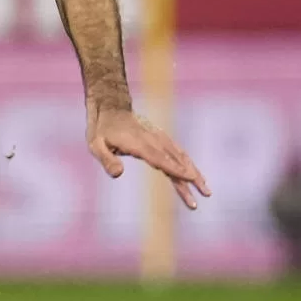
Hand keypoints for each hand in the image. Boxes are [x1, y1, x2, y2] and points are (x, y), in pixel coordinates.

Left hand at [87, 106, 211, 209]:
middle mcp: (153, 141)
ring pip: (181, 157)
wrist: (110, 107)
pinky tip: (194, 175)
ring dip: (194, 173)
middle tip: (206, 194)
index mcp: (139, 144)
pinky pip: (177, 153)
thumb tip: (118, 174)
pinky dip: (187, 165)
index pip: (160, 159)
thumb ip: (107, 160)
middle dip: (191, 177)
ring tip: (206, 190)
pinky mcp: (161, 139)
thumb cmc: (101, 129)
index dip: (176, 169)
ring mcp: (159, 139)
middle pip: (176, 161)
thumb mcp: (95, 145)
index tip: (191, 178)